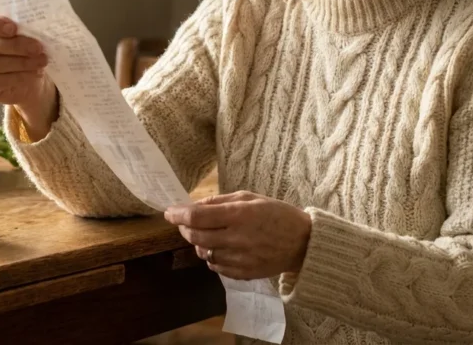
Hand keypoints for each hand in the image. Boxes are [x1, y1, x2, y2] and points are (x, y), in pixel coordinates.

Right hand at [0, 10, 56, 139]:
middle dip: (16, 45)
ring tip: (41, 61)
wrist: (26, 78)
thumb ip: (21, 30)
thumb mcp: (22, 36)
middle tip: (37, 48)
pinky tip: (33, 74)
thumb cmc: (21, 50)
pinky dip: (18, 77)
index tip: (14, 28)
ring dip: (21, 62)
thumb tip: (33, 28)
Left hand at [164, 192, 311, 280]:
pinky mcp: (243, 273)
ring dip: (199, 243)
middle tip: (185, 222)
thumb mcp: (250, 198)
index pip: (196, 217)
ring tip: (209, 235)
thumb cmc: (277, 214)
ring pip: (203, 253)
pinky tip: (221, 248)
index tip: (169, 212)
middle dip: (185, 228)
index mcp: (238, 215)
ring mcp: (239, 259)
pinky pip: (216, 266)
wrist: (303, 243)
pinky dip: (212, 257)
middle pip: (195, 236)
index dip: (178, 214)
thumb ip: (220, 201)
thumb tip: (193, 206)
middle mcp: (236, 238)